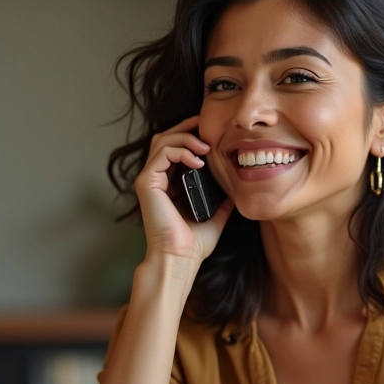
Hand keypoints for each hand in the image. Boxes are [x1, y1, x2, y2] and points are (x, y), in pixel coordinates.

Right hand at [134, 115, 233, 262]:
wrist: (181, 258)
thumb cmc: (193, 244)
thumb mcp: (215, 216)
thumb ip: (222, 202)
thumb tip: (236, 191)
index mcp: (170, 185)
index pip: (175, 149)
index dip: (190, 134)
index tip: (210, 130)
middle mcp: (157, 179)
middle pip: (165, 138)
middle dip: (186, 127)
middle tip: (205, 125)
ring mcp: (150, 180)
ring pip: (162, 141)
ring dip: (185, 137)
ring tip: (205, 146)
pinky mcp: (146, 183)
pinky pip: (162, 154)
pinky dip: (181, 150)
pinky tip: (198, 160)